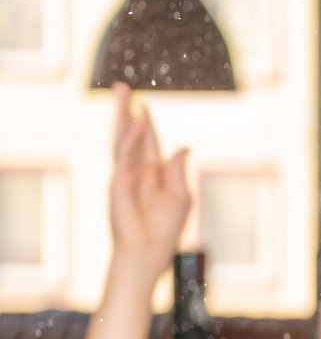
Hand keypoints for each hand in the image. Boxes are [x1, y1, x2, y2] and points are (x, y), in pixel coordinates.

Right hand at [105, 84, 191, 263]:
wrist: (148, 251)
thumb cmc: (165, 228)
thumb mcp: (180, 195)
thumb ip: (178, 169)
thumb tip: (183, 147)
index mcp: (151, 173)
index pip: (148, 142)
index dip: (147, 122)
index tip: (144, 104)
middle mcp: (135, 170)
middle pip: (130, 134)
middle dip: (125, 110)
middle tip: (121, 87)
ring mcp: (124, 175)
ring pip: (122, 139)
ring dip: (122, 116)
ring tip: (122, 94)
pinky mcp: (119, 183)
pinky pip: (124, 156)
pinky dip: (131, 139)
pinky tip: (138, 123)